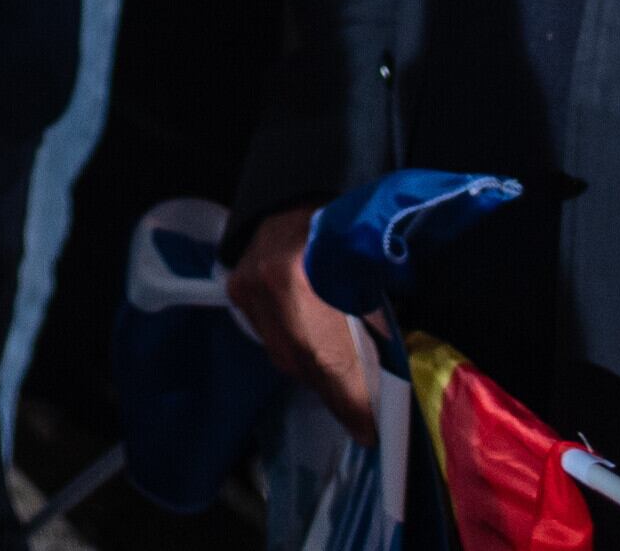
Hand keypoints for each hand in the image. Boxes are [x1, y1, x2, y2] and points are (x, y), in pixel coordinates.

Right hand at [224, 205, 378, 441]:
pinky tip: (310, 338)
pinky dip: (291, 343)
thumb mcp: (373, 284)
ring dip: (313, 366)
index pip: (332, 362)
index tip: (369, 431)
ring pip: (284, 355)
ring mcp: (251, 286)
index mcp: (313, 282)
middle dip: (336, 388)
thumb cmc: (350, 235)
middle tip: (360, 406)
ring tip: (339, 368)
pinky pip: (267, 336)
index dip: (352, 403)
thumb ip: (374, 331)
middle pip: (306, 364)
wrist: (305, 189)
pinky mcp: (239, 287)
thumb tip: (380, 386)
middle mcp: (274, 286)